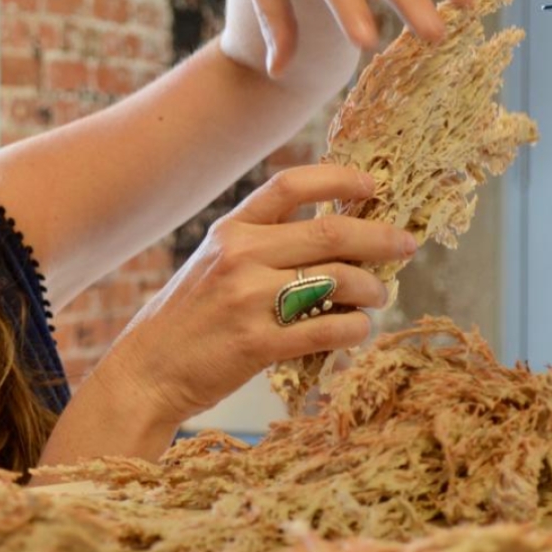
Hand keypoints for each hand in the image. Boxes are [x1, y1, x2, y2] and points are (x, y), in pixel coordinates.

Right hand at [92, 165, 416, 425]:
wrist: (146, 372)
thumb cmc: (187, 320)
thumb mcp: (212, 265)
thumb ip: (261, 246)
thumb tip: (337, 237)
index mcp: (229, 231)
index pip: (290, 185)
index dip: (339, 179)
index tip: (372, 187)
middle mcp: (239, 256)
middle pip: (330, 232)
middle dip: (380, 237)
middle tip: (405, 246)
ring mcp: (247, 300)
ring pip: (339, 280)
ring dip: (372, 289)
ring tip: (377, 298)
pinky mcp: (257, 344)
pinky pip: (329, 330)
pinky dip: (356, 329)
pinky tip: (357, 331)